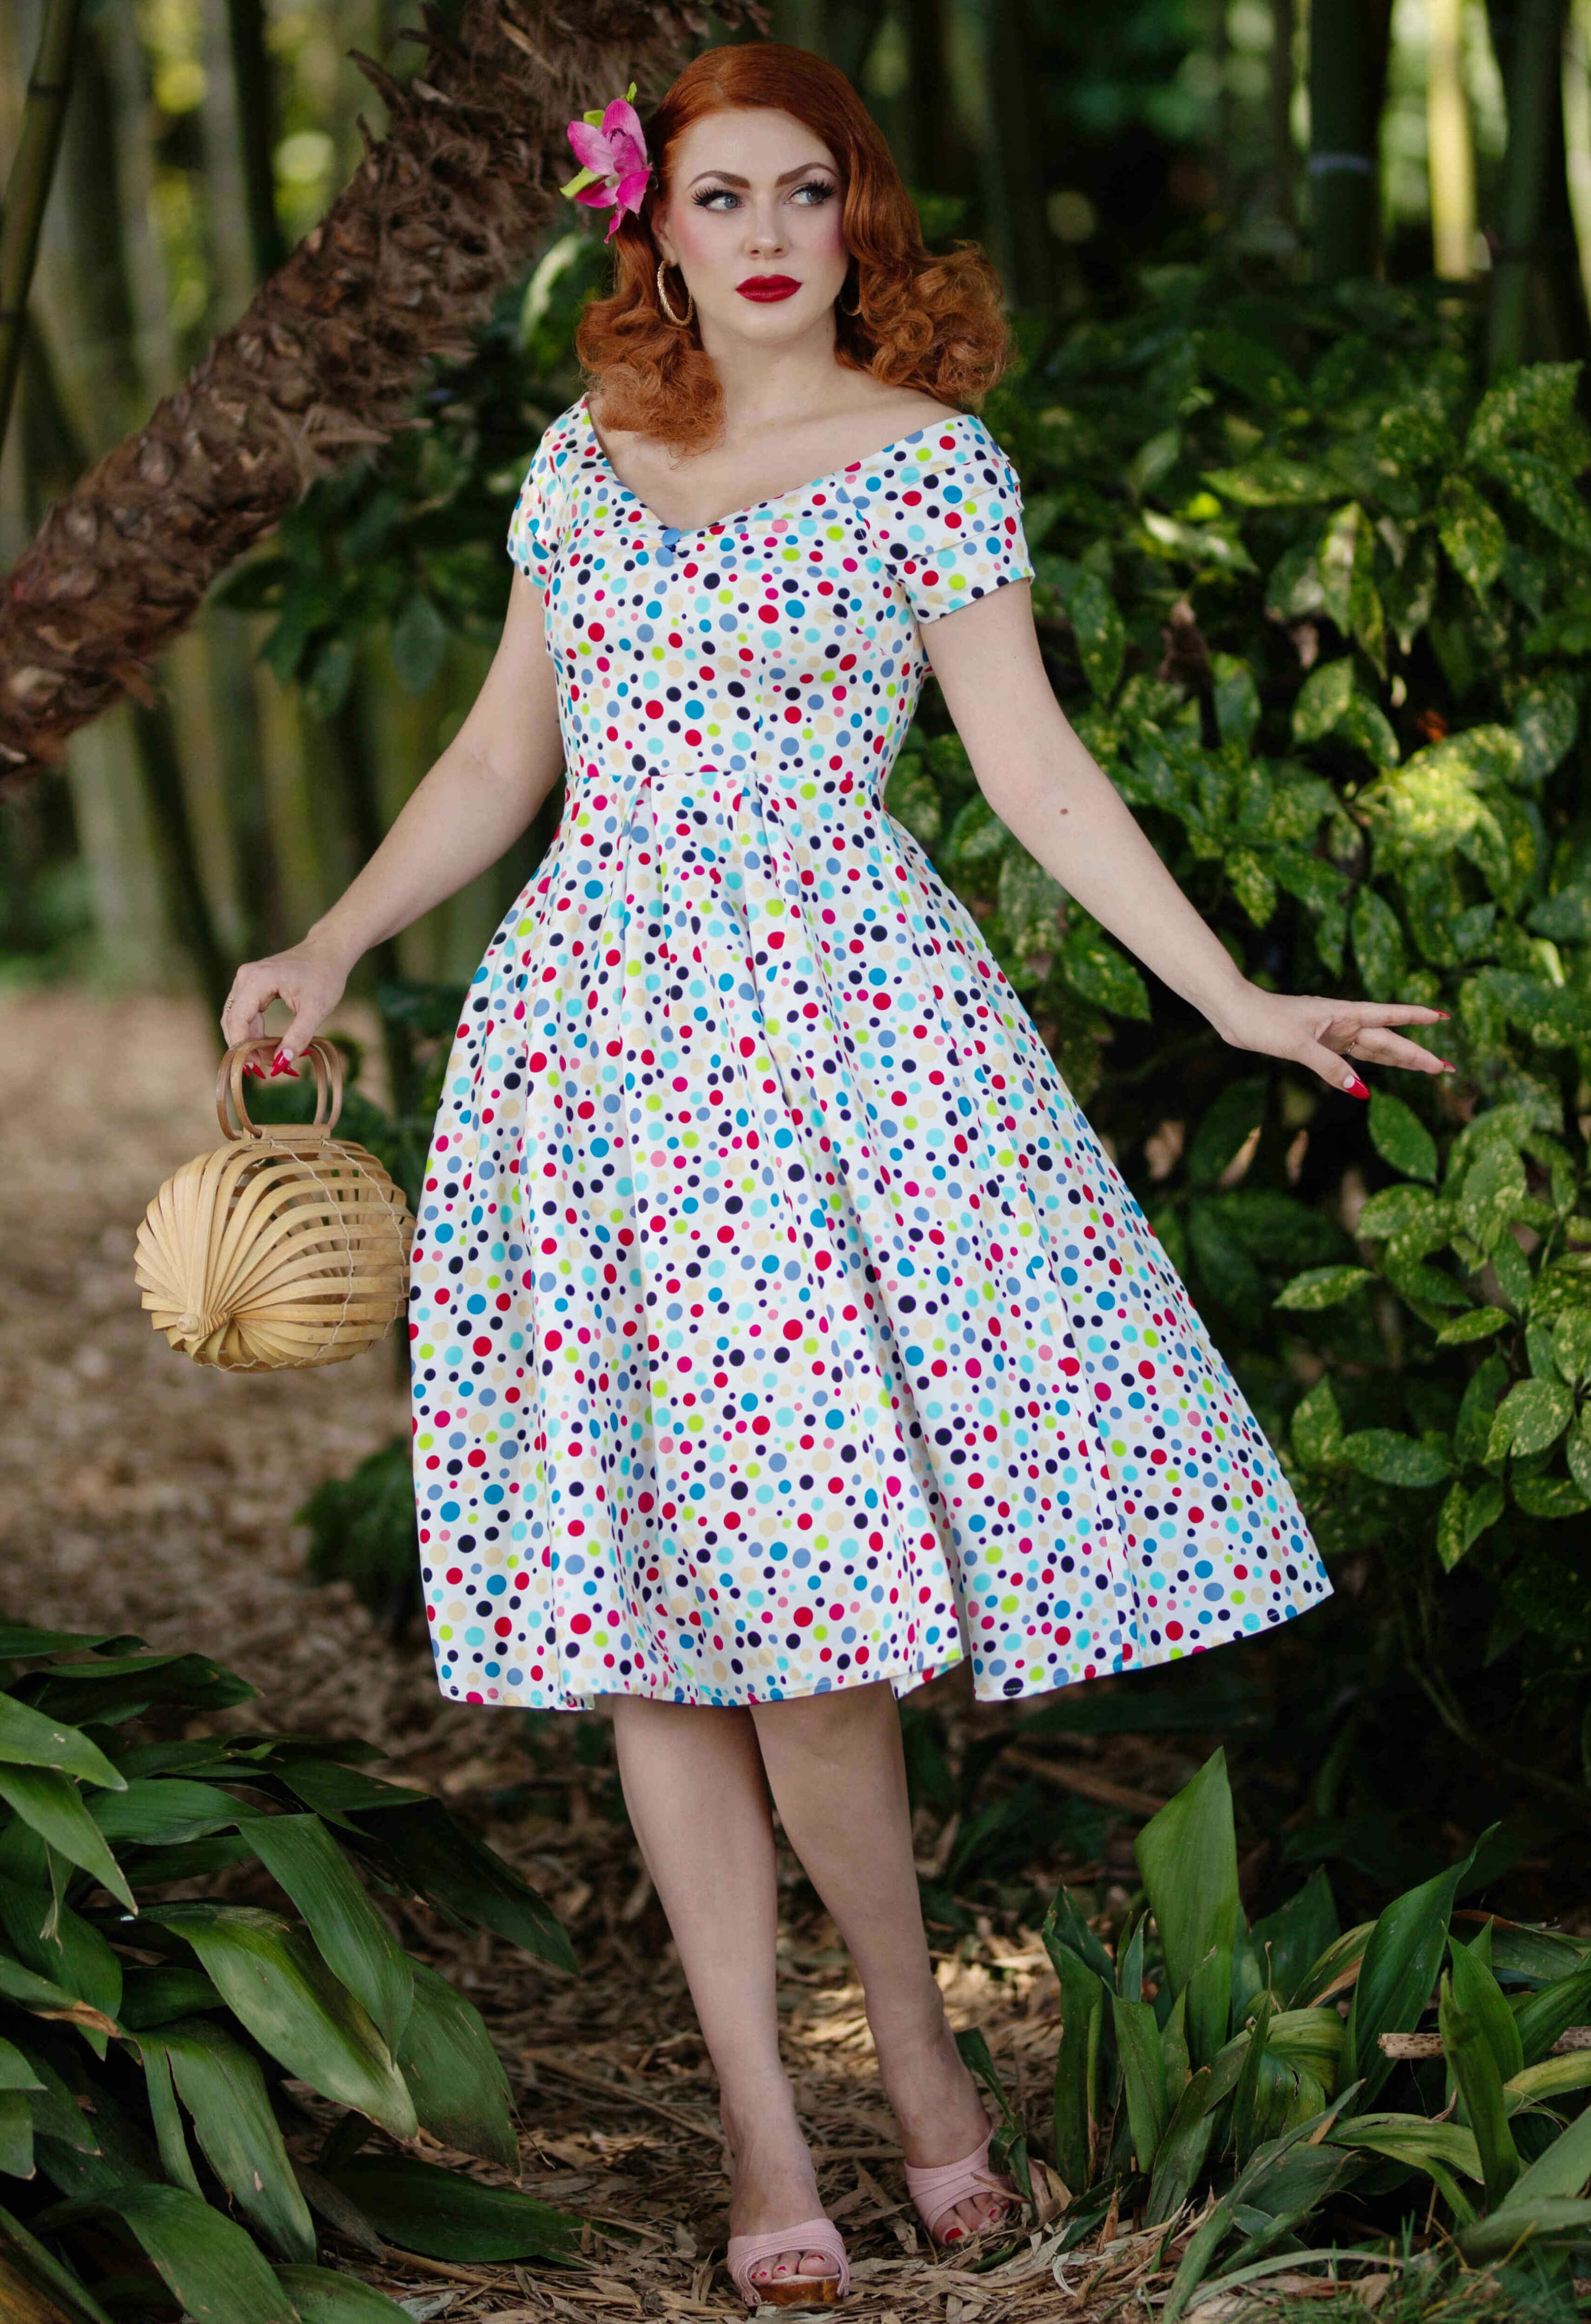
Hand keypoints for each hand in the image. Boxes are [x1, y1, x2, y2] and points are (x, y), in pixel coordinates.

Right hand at [221, 936, 350, 1063]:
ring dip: (249, 1041)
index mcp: (257, 979)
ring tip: (272, 1058)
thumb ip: (298, 1036)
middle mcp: (245, 977)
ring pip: (236, 1019)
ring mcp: (245, 980)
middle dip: (246, 1047)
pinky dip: (253, 1031)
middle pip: (232, 1021)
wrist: (327, 952)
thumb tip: (281, 1063)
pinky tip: (269, 1045)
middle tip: (267, 1067)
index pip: (237, 1019)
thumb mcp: (315, 1009)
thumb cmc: (324, 976)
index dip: (242, 1046)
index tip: (257, 1067)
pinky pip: (244, 1013)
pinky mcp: (251, 985)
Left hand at [1212, 984, 1452, 1095]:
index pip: (1389, 1016)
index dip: (1416, 1018)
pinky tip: (1374, 1076)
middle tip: (1447, 1068)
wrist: (1235, 1012)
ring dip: (1399, 1059)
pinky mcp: (1317, 1043)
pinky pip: (1349, 1057)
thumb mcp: (1297, 1045)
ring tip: (1428, 1068)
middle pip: (1388, 1041)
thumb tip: (1360, 1090)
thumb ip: (1329, 1066)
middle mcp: (1342, 1022)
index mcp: (1343, 1014)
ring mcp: (1331, 1033)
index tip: (1443, 1017)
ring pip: (1373, 1049)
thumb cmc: (1264, 1020)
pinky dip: (1365, 1067)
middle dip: (1417, 1055)